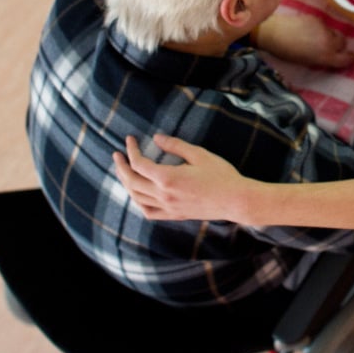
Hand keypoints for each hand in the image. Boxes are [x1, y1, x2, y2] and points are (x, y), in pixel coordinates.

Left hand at [112, 135, 250, 221]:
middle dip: (121, 167)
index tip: (130, 140)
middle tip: (118, 155)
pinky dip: (138, 203)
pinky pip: (148, 212)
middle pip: (131, 181)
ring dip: (126, 184)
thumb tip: (156, 138)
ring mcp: (168, 207)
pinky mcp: (174, 215)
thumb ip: (176, 146)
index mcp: (167, 178)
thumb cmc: (221, 175)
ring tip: (125, 172)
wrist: (235, 200)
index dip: (131, 150)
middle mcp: (163, 195)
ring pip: (136, 197)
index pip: (139, 164)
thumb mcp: (200, 154)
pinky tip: (138, 195)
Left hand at [256, 12, 353, 68]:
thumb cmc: (287, 53)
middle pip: (343, 43)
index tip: (350, 58)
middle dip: (339, 46)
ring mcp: (324, 29)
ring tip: (316, 38)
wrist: (274, 32)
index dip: (350, 58)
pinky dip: (320, 29)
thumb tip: (331, 57)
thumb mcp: (307, 62)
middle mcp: (329, 42)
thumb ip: (323, 59)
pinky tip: (308, 30)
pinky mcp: (318, 19)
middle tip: (329, 48)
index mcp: (326, 56)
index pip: (347, 58)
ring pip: (334, 33)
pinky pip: (325, 26)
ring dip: (330, 36)